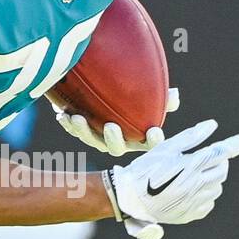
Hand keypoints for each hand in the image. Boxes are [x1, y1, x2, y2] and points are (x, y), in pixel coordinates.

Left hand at [53, 86, 179, 155]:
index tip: (154, 132)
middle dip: (113, 140)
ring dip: (84, 132)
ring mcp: (98, 137)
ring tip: (78, 119)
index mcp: (138, 134)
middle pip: (116, 148)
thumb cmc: (132, 95)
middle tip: (111, 126)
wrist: (104, 90)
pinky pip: (74, 131)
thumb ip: (162, 97)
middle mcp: (118, 140)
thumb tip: (174, 96)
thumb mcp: (148, 94)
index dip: (153, 141)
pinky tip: (63, 115)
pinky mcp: (81, 130)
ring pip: (91, 141)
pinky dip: (69, 124)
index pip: (149, 143)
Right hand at [105, 119, 238, 238]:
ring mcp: (194, 202)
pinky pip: (208, 204)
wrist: (130, 199)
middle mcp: (196, 185)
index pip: (219, 153)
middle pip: (221, 171)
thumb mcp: (165, 148)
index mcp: (190, 165)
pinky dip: (205, 195)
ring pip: (216, 188)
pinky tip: (190, 191)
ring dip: (212, 179)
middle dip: (219, 162)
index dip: (233, 145)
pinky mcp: (191, 214)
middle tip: (206, 158)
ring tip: (193, 175)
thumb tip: (212, 125)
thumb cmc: (145, 169)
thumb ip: (191, 137)